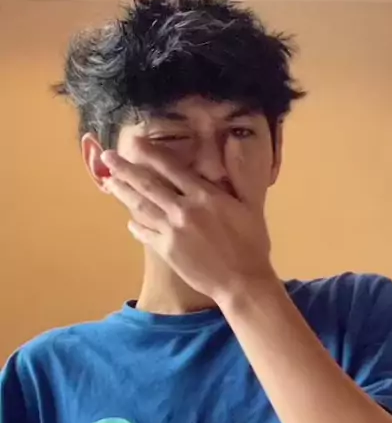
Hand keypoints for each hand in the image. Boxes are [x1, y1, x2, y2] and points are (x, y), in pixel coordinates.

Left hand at [102, 142, 274, 303]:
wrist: (242, 282)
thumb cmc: (252, 244)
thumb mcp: (252, 205)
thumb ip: (240, 173)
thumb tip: (234, 140)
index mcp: (205, 195)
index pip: (171, 167)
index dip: (150, 153)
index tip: (135, 142)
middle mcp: (184, 210)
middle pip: (147, 184)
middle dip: (125, 169)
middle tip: (108, 157)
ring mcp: (172, 231)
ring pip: (141, 207)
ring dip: (123, 192)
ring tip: (109, 181)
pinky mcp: (167, 251)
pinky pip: (145, 233)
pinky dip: (136, 225)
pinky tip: (129, 220)